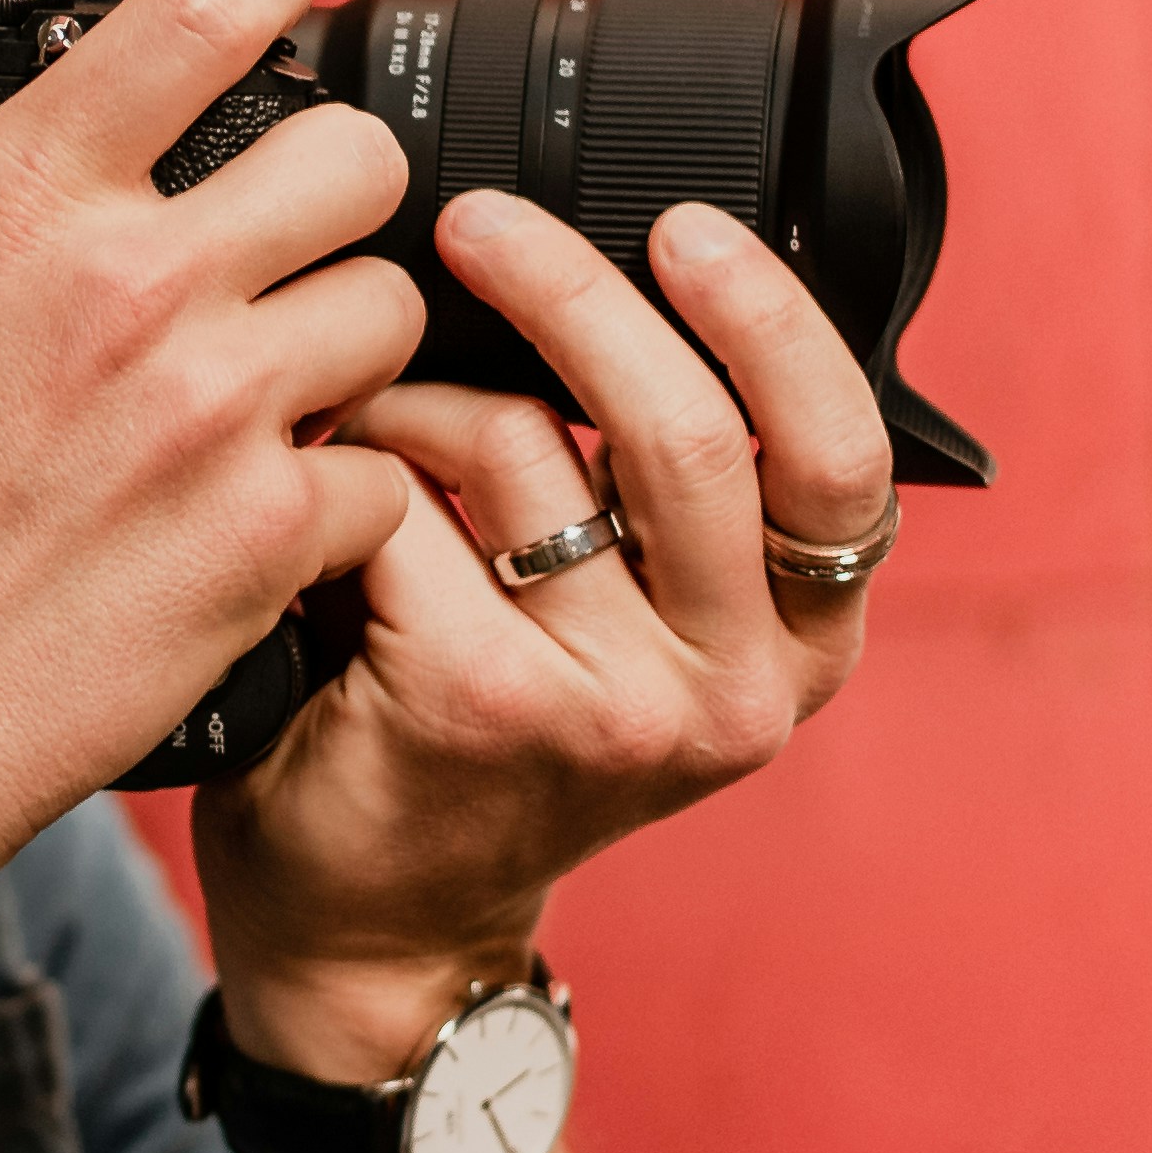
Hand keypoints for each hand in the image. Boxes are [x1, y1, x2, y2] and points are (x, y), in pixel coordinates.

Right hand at [0, 0, 427, 901]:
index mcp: (17, 199)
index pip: (207, 9)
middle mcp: (134, 285)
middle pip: (357, 154)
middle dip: (333, 190)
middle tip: (286, 243)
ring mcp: (215, 413)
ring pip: (392, 308)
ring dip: (346, 345)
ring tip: (271, 394)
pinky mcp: (267, 538)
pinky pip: (384, 470)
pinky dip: (342, 498)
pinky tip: (261, 516)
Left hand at [196, 195, 897, 1073]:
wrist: (375, 925)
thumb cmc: (485, 733)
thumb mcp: (628, 615)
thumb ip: (658, 484)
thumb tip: (613, 265)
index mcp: (799, 646)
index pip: (838, 457)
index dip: (771, 322)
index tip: (689, 228)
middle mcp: (733, 688)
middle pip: (683, 430)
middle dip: (570, 292)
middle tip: (481, 227)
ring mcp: (614, 708)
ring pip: (524, 451)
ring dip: (420, 398)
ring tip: (363, 408)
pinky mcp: (485, 705)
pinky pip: (410, 510)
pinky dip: (353, 472)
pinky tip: (314, 492)